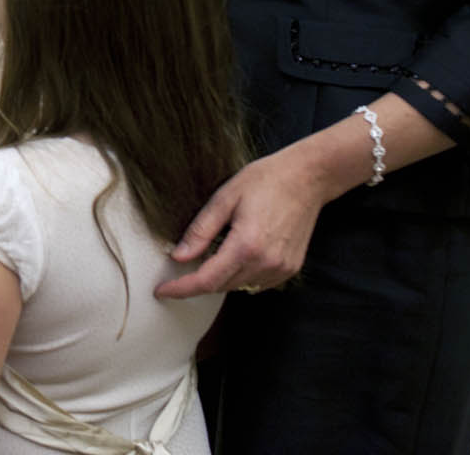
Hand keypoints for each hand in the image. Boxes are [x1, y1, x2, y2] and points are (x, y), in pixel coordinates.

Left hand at [154, 147, 327, 298]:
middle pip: (222, 286)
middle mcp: (266, 263)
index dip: (182, 289)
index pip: (207, 280)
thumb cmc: (265, 180)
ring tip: (211, 254)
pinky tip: (236, 255)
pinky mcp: (290, 268)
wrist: (307, 178)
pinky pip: (258, 283)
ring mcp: (281, 269)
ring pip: (239, 286)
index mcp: (246, 246)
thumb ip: (201, 231)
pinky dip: (241, 275)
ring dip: (220, 278)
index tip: (162, 291)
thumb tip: (178, 255)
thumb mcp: (224, 198)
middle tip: (179, 269)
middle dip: (198, 282)